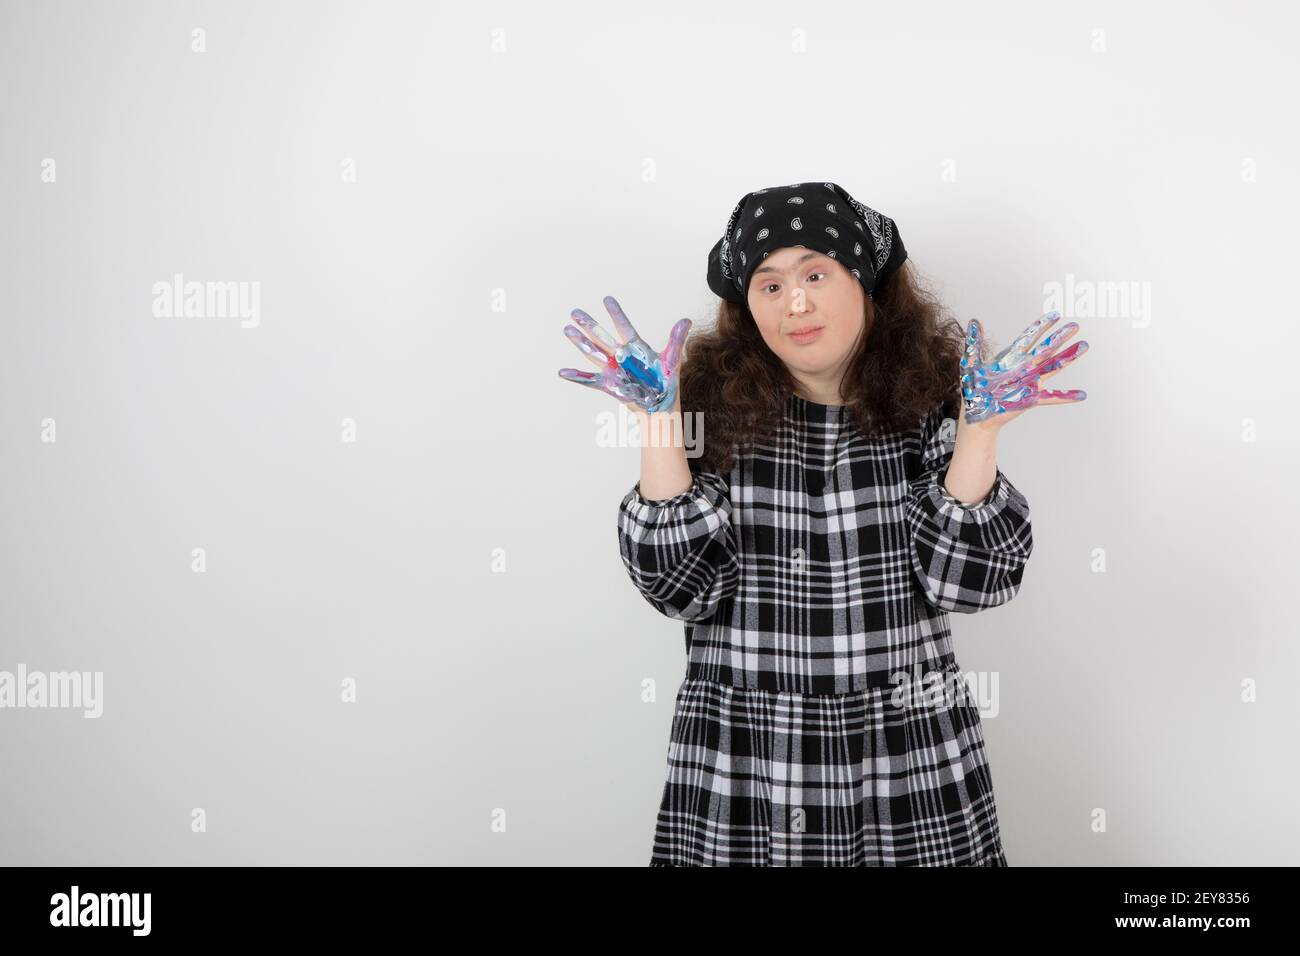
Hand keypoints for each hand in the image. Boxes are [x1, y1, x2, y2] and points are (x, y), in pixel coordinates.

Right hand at [557, 295, 690, 413]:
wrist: (659, 405)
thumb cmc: (665, 382)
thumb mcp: (671, 360)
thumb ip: (676, 340)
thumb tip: (686, 320)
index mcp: (635, 347)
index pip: (624, 326)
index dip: (616, 313)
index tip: (607, 299)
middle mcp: (621, 356)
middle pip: (602, 337)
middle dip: (589, 325)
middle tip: (575, 312)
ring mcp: (613, 369)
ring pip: (593, 353)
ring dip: (580, 342)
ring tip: (567, 330)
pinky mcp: (609, 384)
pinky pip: (590, 380)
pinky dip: (577, 376)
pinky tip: (563, 372)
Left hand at [960, 311, 1088, 429]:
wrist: (975, 414)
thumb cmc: (973, 389)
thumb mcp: (970, 363)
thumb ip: (974, 343)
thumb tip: (974, 321)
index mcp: (1011, 357)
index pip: (1029, 337)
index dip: (1041, 326)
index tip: (1055, 315)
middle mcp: (1024, 367)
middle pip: (1045, 348)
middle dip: (1059, 337)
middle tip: (1074, 326)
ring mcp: (1029, 382)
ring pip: (1052, 367)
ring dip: (1067, 358)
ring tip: (1083, 346)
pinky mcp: (1030, 399)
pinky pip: (1051, 397)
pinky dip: (1066, 396)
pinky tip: (1081, 395)